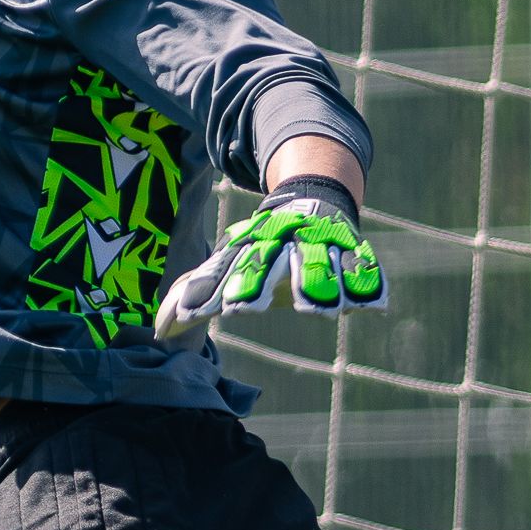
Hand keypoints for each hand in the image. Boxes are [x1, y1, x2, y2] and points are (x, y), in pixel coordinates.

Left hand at [155, 186, 386, 337]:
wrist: (312, 198)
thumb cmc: (264, 246)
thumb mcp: (230, 262)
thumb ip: (198, 294)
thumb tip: (161, 330)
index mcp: (248, 248)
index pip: (226, 270)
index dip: (212, 290)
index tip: (196, 313)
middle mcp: (280, 243)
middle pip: (265, 264)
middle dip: (254, 284)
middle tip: (242, 309)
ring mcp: (316, 243)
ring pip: (315, 264)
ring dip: (315, 285)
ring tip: (318, 310)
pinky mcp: (349, 249)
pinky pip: (360, 267)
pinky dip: (364, 284)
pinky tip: (370, 306)